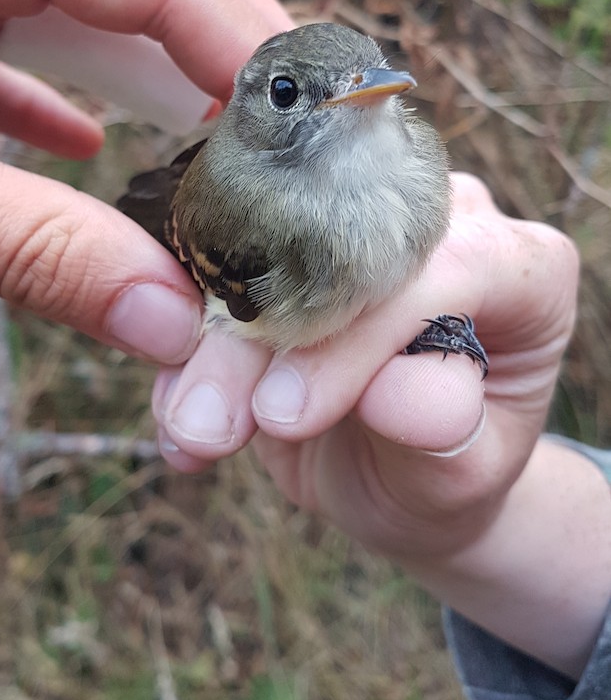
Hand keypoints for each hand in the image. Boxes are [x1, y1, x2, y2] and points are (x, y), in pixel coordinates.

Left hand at [0, 0, 289, 359]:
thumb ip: (32, 249)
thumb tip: (170, 329)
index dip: (242, 41)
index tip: (321, 119)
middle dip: (209, 68)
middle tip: (291, 149)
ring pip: (67, 20)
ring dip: (137, 92)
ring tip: (216, 159)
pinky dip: (48, 107)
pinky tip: (85, 156)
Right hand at [154, 175, 610, 677]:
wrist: (398, 480)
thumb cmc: (447, 475)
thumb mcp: (461, 476)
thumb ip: (443, 433)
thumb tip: (400, 393)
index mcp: (518, 265)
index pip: (437, 270)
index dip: (356, 337)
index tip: (288, 415)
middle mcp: (440, 221)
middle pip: (334, 247)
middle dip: (258, 339)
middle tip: (207, 426)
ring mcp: (357, 218)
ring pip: (261, 251)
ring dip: (209, 342)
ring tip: (190, 430)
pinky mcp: (286, 241)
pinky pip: (219, 267)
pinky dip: (186, 340)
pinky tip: (182, 417)